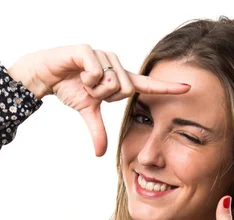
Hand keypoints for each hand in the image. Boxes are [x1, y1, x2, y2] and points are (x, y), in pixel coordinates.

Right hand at [7, 45, 190, 156]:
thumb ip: (97, 130)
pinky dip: (86, 79)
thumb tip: (100, 154)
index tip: (188, 87)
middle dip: (106, 97)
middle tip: (91, 91)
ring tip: (83, 81)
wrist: (45, 75)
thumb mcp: (87, 112)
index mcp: (120, 80)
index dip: (167, 87)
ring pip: (112, 81)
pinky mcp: (88, 51)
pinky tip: (78, 74)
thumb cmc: (70, 88)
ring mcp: (104, 56)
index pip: (148, 85)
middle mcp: (116, 66)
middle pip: (126, 89)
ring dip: (94, 89)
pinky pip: (96, 72)